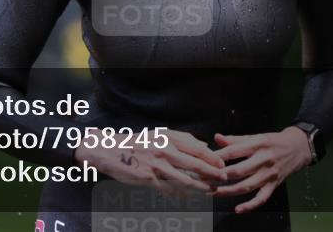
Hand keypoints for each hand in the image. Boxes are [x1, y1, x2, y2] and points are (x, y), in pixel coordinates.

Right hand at [74, 128, 227, 196]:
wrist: (110, 150)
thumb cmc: (137, 142)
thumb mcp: (159, 134)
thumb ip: (182, 138)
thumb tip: (203, 144)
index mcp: (168, 137)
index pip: (196, 148)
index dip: (212, 158)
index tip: (222, 165)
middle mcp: (164, 150)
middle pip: (194, 164)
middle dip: (211, 174)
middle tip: (223, 179)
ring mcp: (156, 166)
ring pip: (185, 180)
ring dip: (200, 187)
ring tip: (211, 191)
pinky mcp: (148, 179)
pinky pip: (169, 190)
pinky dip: (181, 196)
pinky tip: (189, 199)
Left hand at [211, 127, 312, 213]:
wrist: (298, 147)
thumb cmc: (273, 141)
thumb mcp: (256, 136)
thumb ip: (235, 139)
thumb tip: (217, 138)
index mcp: (257, 144)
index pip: (234, 151)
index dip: (218, 157)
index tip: (205, 161)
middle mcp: (264, 160)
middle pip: (239, 170)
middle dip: (220, 176)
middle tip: (205, 179)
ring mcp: (269, 174)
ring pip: (247, 186)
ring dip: (229, 191)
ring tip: (214, 192)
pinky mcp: (274, 185)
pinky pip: (261, 198)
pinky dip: (250, 205)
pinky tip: (238, 209)